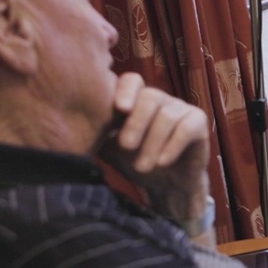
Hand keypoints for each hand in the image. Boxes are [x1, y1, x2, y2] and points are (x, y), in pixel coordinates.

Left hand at [96, 73, 210, 220]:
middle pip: (150, 97)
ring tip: (143, 167)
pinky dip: (173, 145)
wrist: (168, 187)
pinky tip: (162, 162)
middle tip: (125, 147)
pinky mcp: (198, 123)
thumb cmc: (136, 163)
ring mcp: (181, 109)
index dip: (126, 90)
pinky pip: (187, 127)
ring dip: (153, 143)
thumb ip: (96, 136)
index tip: (119, 109)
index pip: (132, 81)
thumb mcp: (111, 150)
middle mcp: (160, 99)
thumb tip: (68, 130)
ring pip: (167, 115)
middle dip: (137, 123)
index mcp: (136, 100)